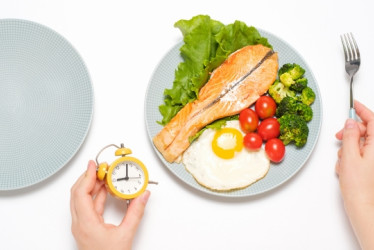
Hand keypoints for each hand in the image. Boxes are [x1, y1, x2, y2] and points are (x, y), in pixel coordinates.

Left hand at [70, 160, 149, 249]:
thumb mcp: (126, 235)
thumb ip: (136, 213)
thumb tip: (143, 196)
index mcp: (86, 224)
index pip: (81, 193)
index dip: (86, 176)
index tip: (94, 165)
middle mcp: (80, 224)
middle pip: (77, 194)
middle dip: (87, 177)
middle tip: (99, 167)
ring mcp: (81, 226)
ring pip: (81, 200)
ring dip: (91, 186)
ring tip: (103, 175)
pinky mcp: (86, 228)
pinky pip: (87, 207)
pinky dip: (95, 196)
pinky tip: (105, 191)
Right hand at [336, 100, 373, 248]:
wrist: (362, 205)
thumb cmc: (359, 186)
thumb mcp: (350, 156)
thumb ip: (350, 136)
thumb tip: (350, 123)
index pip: (373, 120)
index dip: (362, 111)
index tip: (354, 105)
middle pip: (366, 131)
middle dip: (351, 132)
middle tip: (339, 136)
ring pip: (360, 143)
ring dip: (349, 147)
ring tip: (344, 159)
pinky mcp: (370, 165)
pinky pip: (359, 153)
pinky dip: (350, 156)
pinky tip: (346, 166)